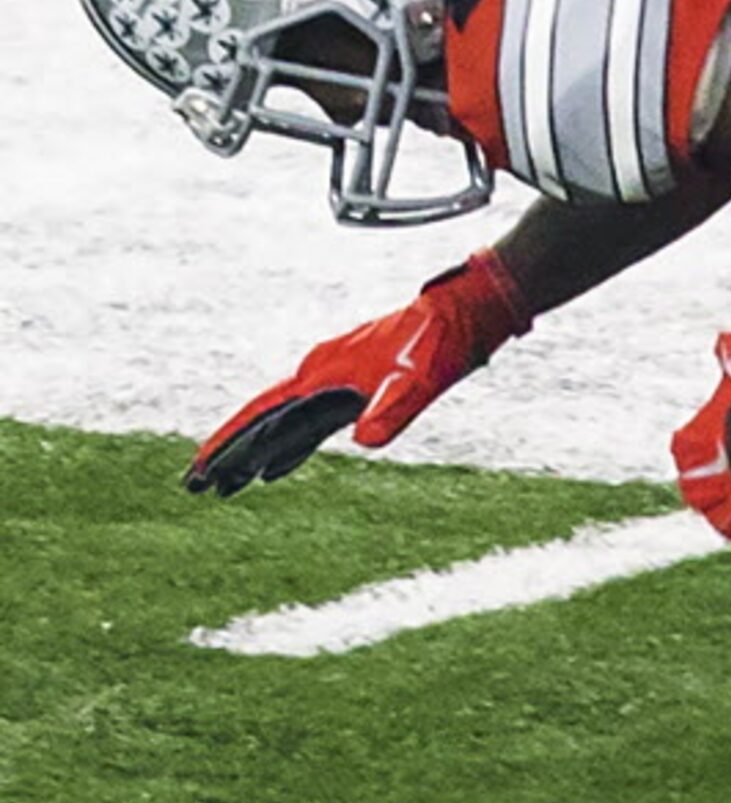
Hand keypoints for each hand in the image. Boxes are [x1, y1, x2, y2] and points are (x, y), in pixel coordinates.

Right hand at [185, 252, 530, 495]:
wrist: (461, 314)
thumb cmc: (438, 344)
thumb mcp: (417, 381)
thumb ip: (390, 410)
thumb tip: (361, 441)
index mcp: (322, 376)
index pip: (262, 414)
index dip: (230, 443)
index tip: (200, 470)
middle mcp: (319, 376)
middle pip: (262, 420)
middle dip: (228, 454)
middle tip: (196, 487)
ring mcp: (333, 380)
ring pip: (281, 423)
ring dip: (254, 454)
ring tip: (226, 487)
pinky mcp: (352, 386)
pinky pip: (306, 422)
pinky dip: (287, 447)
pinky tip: (277, 469)